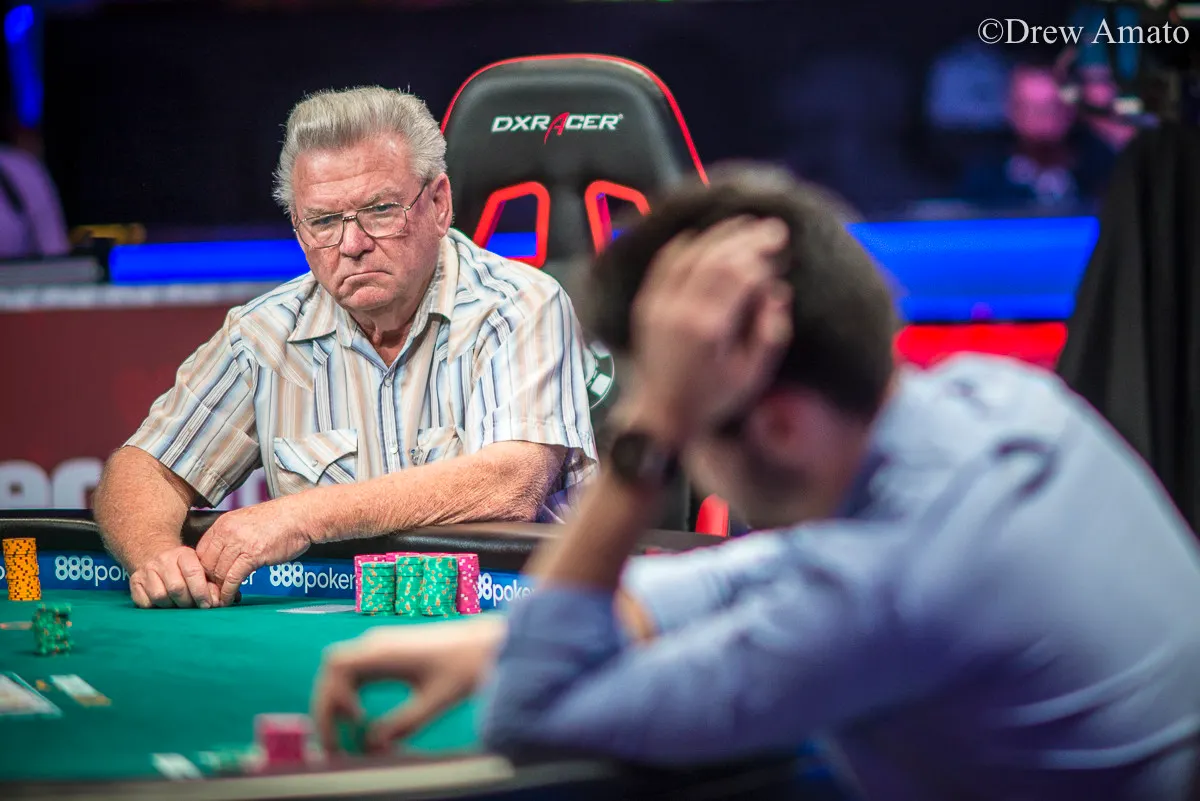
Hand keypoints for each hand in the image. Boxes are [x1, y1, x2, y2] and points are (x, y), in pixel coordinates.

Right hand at [129, 545, 220, 608]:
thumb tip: (215, 602)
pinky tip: (163, 603)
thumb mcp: (199, 567)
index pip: (193, 573)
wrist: (154, 553)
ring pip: (160, 596)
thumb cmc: (183, 566)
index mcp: (183, 553)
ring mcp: (146, 571)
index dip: (201, 592)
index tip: (207, 605)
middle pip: (176, 588)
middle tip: (193, 607)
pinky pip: (145, 602)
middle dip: (188, 602)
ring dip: (172, 606)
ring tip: (178, 604)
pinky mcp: (134, 582)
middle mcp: (162, 560)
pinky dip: (156, 607)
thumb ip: (210, 584)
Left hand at [195, 494, 315, 605]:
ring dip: (217, 590)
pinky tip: (230, 598)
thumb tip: (224, 558)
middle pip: (205, 564)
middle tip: (212, 594)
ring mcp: (239, 542)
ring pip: (218, 572)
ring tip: (220, 600)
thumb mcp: (247, 523)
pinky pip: (233, 578)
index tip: (207, 581)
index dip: (201, 570)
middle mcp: (227, 531)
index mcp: (223, 523)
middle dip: (207, 582)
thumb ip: (232, 538)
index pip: (200, 551)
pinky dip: (229, 592)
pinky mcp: (252, 555)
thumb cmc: (280, 520)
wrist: (301, 516)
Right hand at [311, 618, 502, 754]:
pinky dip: (350, 694)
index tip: (350, 725)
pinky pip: (357, 671)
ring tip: (342, 736)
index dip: (331, 697)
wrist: (488, 642)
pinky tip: (360, 717)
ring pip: (342, 671)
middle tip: (333, 746)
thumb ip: (401, 725)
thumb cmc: (466, 666)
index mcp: (384, 651)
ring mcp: (382, 645)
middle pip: (333, 671)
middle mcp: (378, 644)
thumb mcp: (435, 702)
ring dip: (336, 702)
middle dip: (327, 708)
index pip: (336, 667)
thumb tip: (370, 747)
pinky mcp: (390, 652)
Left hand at [627, 216, 792, 442]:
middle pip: (717, 259)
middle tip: (774, 228)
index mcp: (710, 328)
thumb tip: (779, 290)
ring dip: (720, 236)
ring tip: (746, 223)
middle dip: (748, 240)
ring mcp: (659, 304)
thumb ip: (770, 333)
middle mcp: (681, 310)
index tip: (782, 255)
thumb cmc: (712, 398)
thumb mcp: (752, 375)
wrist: (661, 414)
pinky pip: (664, 264)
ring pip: (691, 255)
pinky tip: (702, 234)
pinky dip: (683, 246)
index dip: (763, 261)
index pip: (740, 277)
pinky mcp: (647, 304)